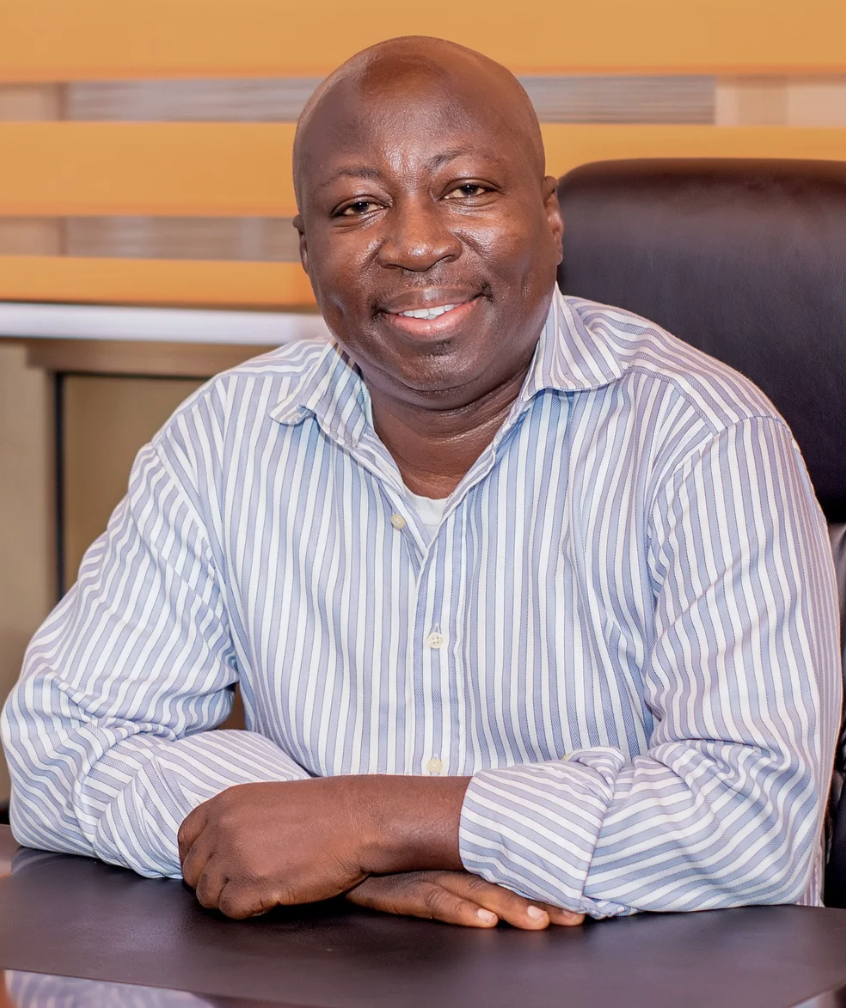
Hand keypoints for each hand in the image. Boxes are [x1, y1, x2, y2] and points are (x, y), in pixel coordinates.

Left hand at [179, 779, 370, 918]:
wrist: (356, 820)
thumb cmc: (321, 811)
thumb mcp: (266, 801)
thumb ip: (234, 820)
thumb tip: (213, 850)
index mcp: (225, 803)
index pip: (185, 838)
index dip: (196, 858)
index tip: (213, 868)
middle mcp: (224, 828)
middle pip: (193, 872)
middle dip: (215, 883)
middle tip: (245, 882)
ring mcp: (236, 857)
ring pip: (208, 896)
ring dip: (233, 898)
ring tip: (263, 887)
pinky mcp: (253, 885)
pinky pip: (231, 911)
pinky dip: (250, 910)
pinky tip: (273, 896)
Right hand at [346, 870, 585, 928]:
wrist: (334, 838)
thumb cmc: (384, 855)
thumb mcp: (426, 857)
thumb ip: (460, 865)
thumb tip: (501, 880)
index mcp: (457, 853)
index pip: (508, 868)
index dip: (543, 885)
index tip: (581, 902)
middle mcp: (445, 860)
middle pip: (499, 879)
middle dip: (539, 899)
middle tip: (576, 916)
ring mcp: (423, 872)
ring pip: (473, 889)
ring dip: (507, 905)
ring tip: (539, 921)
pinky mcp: (397, 887)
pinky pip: (432, 899)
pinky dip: (459, 910)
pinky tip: (483, 921)